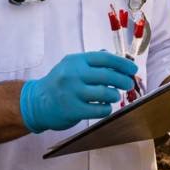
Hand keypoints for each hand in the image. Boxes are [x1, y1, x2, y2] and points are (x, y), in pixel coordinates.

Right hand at [19, 51, 136, 132]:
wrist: (37, 102)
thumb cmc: (60, 82)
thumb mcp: (73, 66)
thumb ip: (94, 62)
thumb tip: (121, 62)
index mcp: (76, 61)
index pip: (105, 58)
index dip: (122, 63)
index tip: (133, 69)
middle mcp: (73, 75)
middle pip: (108, 76)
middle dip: (123, 80)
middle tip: (129, 84)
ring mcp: (72, 93)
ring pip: (105, 93)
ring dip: (115, 95)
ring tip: (114, 96)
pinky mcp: (72, 110)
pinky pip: (99, 110)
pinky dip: (106, 108)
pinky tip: (105, 107)